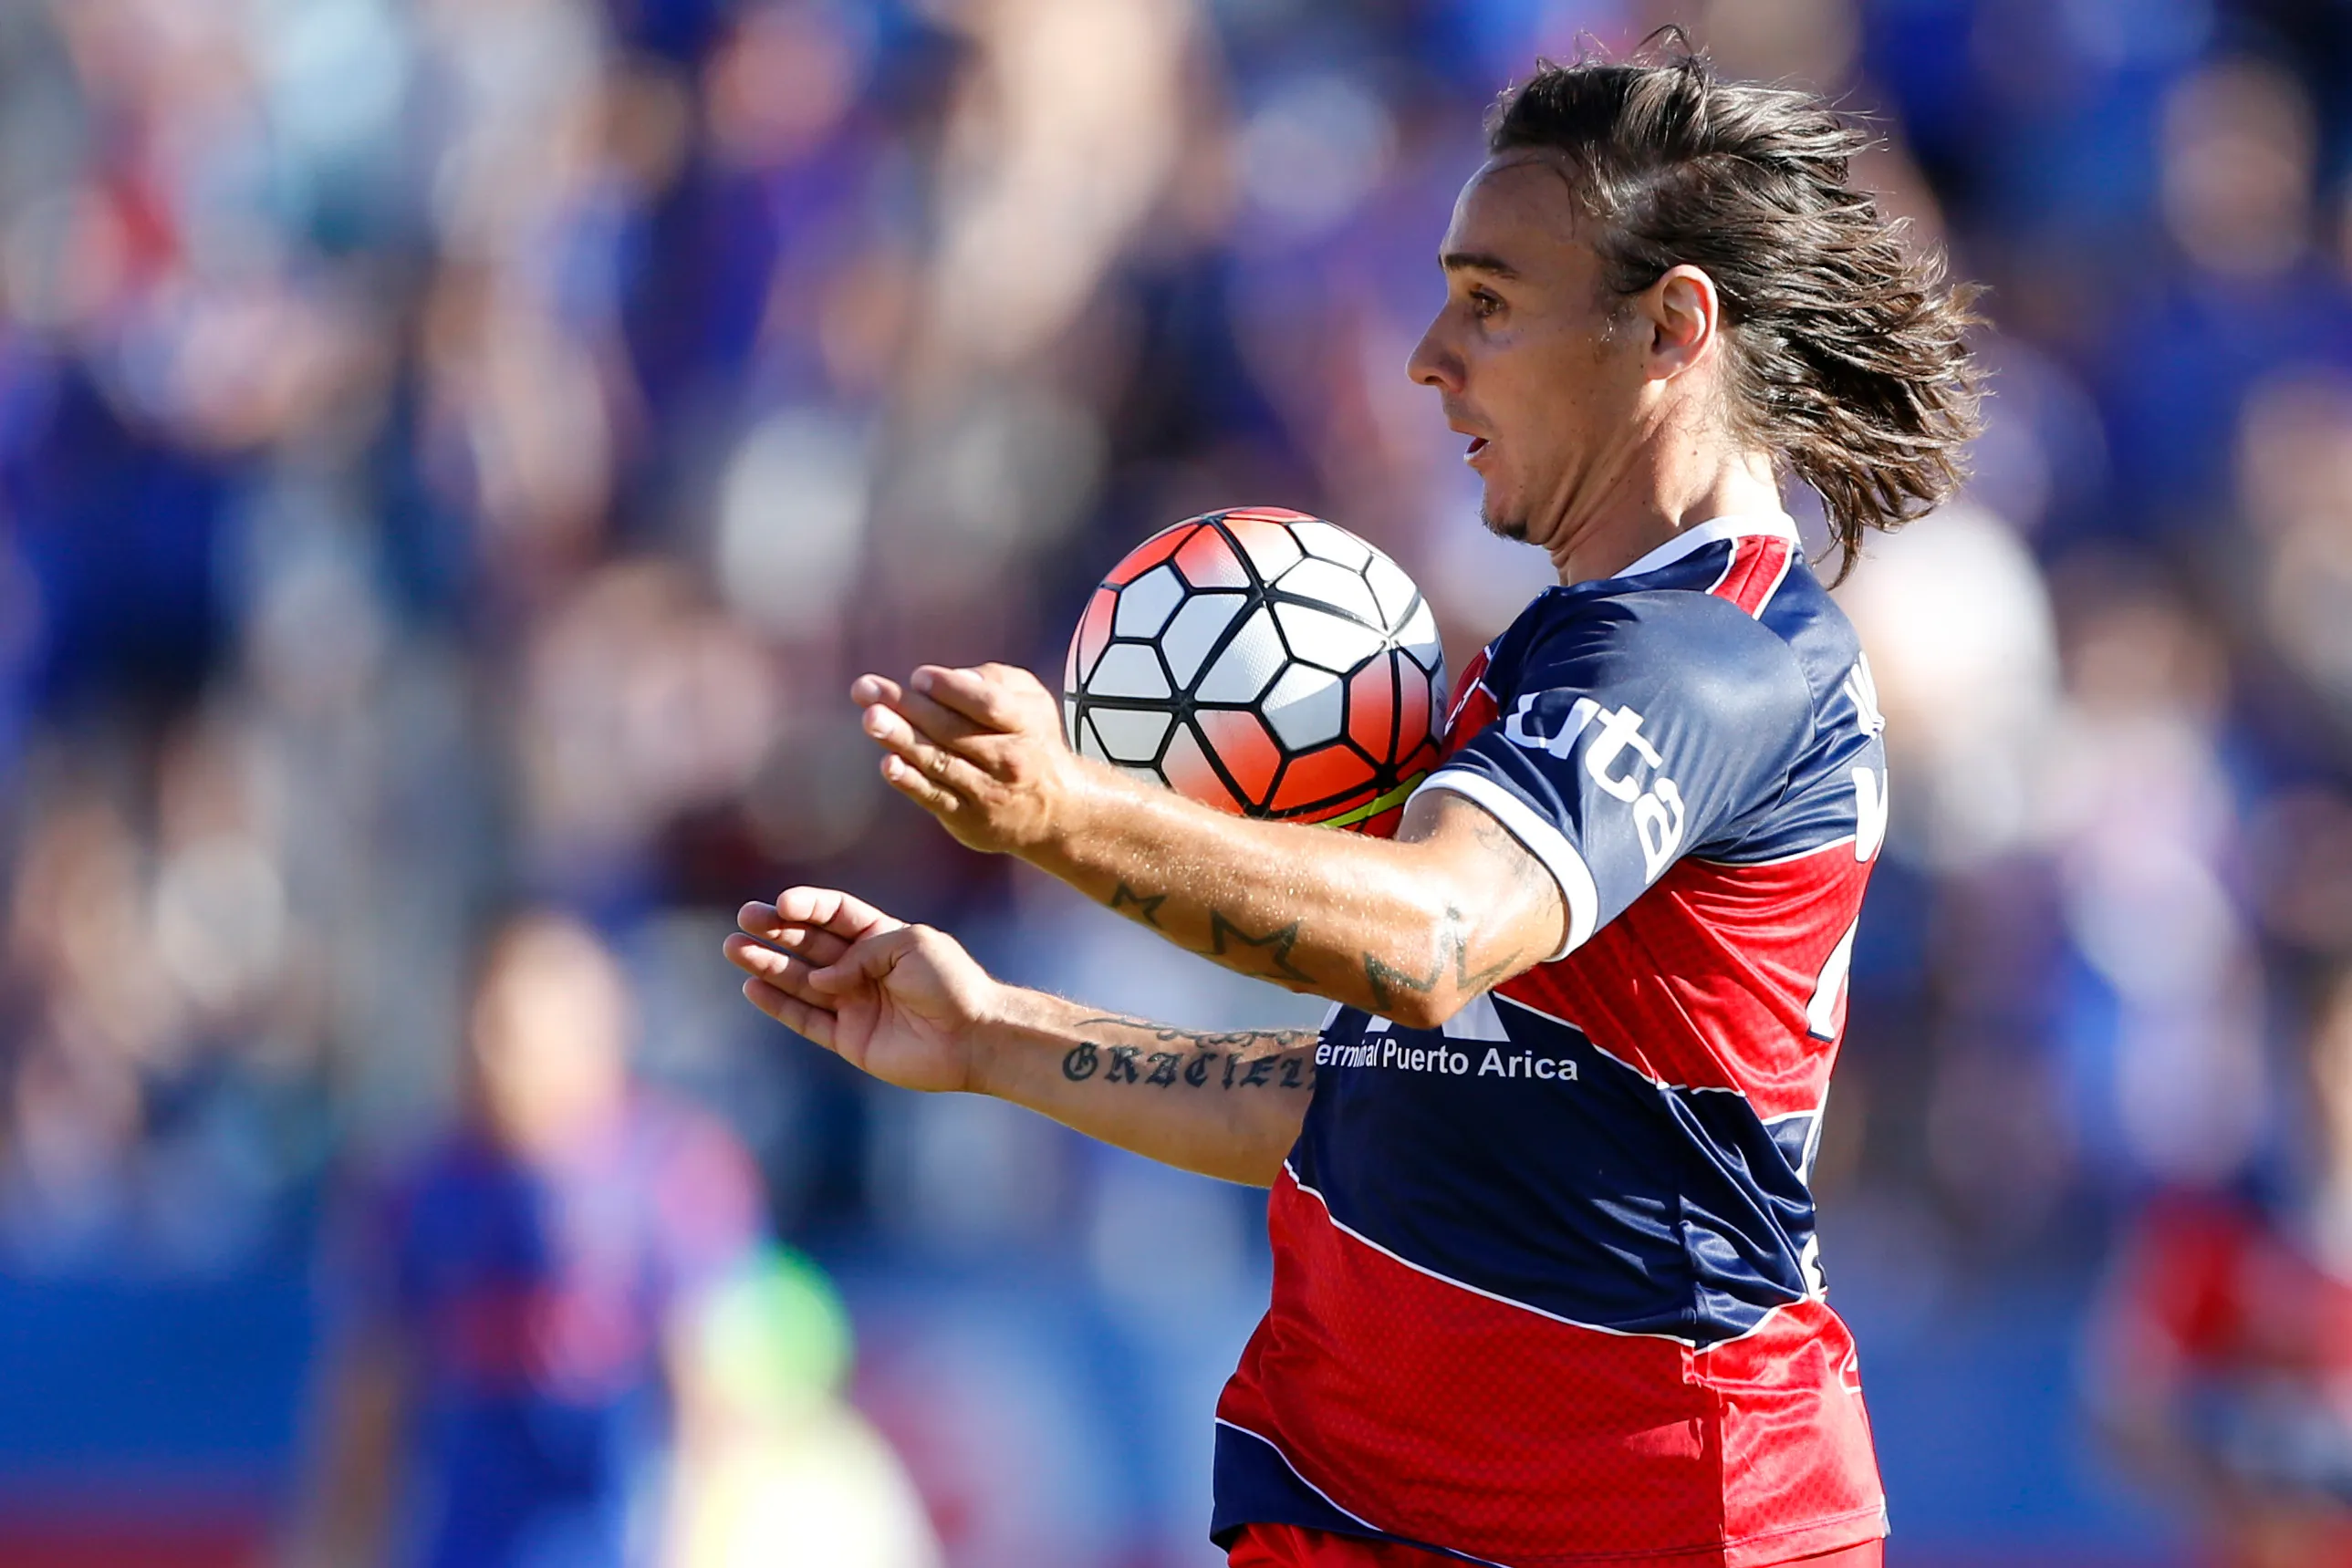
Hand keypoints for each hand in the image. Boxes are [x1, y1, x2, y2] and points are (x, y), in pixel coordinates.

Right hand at [724, 887, 1001, 1093]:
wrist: (974, 1037)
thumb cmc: (951, 983)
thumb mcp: (911, 945)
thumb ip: (862, 953)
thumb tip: (825, 978)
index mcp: (882, 938)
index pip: (835, 916)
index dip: (807, 907)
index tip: (782, 904)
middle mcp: (863, 969)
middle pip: (810, 944)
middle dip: (776, 930)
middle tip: (744, 918)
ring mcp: (854, 1004)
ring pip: (800, 980)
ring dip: (767, 964)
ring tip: (734, 948)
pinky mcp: (849, 1039)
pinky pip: (805, 1019)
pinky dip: (778, 1004)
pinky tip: (752, 986)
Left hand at [852, 663, 1099, 855]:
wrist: (1056, 810)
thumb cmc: (1031, 740)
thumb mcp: (1031, 701)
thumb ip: (996, 680)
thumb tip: (953, 676)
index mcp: (1024, 725)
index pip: (988, 705)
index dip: (953, 690)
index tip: (919, 677)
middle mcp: (1008, 760)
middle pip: (953, 731)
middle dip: (907, 707)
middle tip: (866, 688)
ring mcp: (987, 792)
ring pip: (940, 762)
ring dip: (901, 739)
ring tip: (871, 718)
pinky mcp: (967, 818)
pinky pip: (935, 797)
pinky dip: (910, 781)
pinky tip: (888, 764)